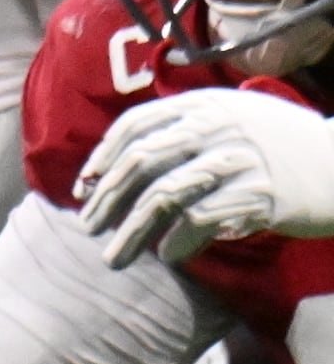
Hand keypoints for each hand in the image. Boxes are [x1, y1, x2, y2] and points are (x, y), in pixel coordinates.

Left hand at [76, 88, 333, 266]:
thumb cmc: (282, 147)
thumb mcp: (235, 120)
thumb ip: (186, 130)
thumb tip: (120, 166)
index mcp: (205, 105)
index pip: (134, 125)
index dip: (101, 159)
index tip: (82, 189)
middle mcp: (218, 125)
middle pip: (140, 162)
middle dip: (106, 199)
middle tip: (87, 229)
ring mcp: (239, 158)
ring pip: (162, 196)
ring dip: (130, 233)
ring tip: (113, 259)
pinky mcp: (259, 193)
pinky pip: (199, 220)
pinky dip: (177, 243)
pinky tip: (169, 256)